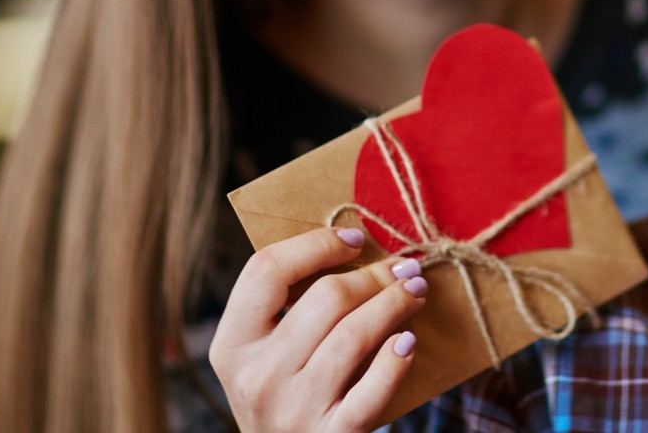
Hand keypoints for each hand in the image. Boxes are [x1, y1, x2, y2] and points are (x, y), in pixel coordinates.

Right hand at [209, 227, 428, 431]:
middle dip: (374, 275)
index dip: (316, 244)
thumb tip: (352, 246)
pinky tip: (408, 340)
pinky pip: (371, 393)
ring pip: (354, 336)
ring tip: (415, 292)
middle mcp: (257, 377)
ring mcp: (293, 409)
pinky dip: (394, 362)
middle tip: (403, 268)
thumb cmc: (284, 393)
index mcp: (232, 345)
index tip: (355, 239)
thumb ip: (288, 309)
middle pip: (325, 299)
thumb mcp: (265, 354)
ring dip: (394, 305)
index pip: (266, 271)